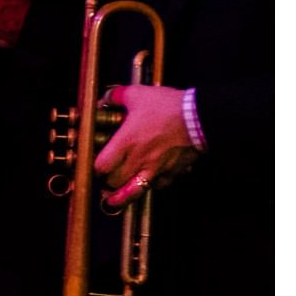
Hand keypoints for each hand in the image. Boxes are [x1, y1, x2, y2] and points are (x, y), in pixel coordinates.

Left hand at [94, 84, 197, 206]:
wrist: (200, 117)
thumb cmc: (168, 106)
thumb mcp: (138, 94)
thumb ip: (117, 96)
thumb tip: (104, 99)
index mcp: (126, 142)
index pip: (101, 166)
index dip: (95, 169)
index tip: (95, 166)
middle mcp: (138, 159)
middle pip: (114, 182)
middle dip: (106, 183)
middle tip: (103, 181)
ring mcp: (155, 168)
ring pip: (134, 191)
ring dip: (122, 197)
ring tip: (114, 200)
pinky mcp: (172, 171)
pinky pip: (158, 185)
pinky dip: (151, 186)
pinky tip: (147, 182)